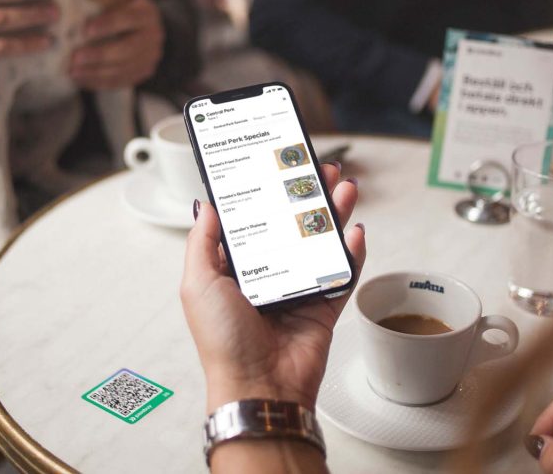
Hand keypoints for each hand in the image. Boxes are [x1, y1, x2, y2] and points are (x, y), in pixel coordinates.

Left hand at [69, 0, 164, 89]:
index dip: (108, 24)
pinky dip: (99, 82)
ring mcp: (150, 58)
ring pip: (123, 69)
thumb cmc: (128, 4)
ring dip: (95, 72)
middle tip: (74, 57)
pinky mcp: (143, 74)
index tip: (85, 29)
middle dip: (99, 54)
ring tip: (71, 70)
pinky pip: (121, 82)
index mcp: (147, 12)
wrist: (151, 30)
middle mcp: (153, 37)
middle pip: (127, 49)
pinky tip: (79, 79)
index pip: (128, 19)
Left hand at [180, 164, 365, 411]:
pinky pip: (342, 273)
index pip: (252, 221)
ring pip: (319, 242)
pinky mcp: (323, 306)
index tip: (275, 166)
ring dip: (332, 213)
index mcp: (234, 269)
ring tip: (343, 187)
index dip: (264, 192)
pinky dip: (351, 251)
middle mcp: (267, 276)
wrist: (259, 386)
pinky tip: (355, 230)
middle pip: (291, 225)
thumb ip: (202, 242)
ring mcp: (297, 290)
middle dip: (305, 195)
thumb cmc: (222, 341)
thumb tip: (206, 204)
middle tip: (318, 169)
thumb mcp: (197, 283)